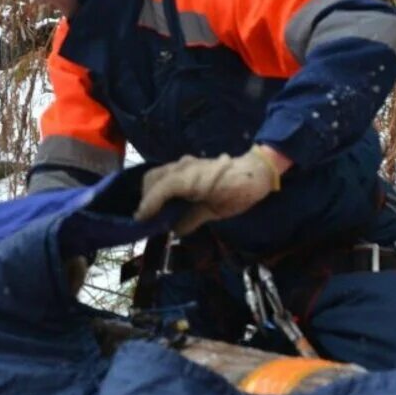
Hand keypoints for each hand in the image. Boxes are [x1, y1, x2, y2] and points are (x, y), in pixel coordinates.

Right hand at [133, 148, 284, 234]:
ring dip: (151, 191)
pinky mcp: (188, 164)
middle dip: (145, 198)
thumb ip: (192, 219)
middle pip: (152, 179)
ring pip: (157, 174)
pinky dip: (160, 186)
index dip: (148, 205)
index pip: (160, 189)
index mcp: (189, 178)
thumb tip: (174, 230)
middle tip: (147, 219)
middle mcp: (182, 167)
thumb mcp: (216, 212)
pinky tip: (165, 201)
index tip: (140, 221)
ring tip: (154, 211)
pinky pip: (166, 173)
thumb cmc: (238, 193)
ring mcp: (184, 163)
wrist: (254, 172)